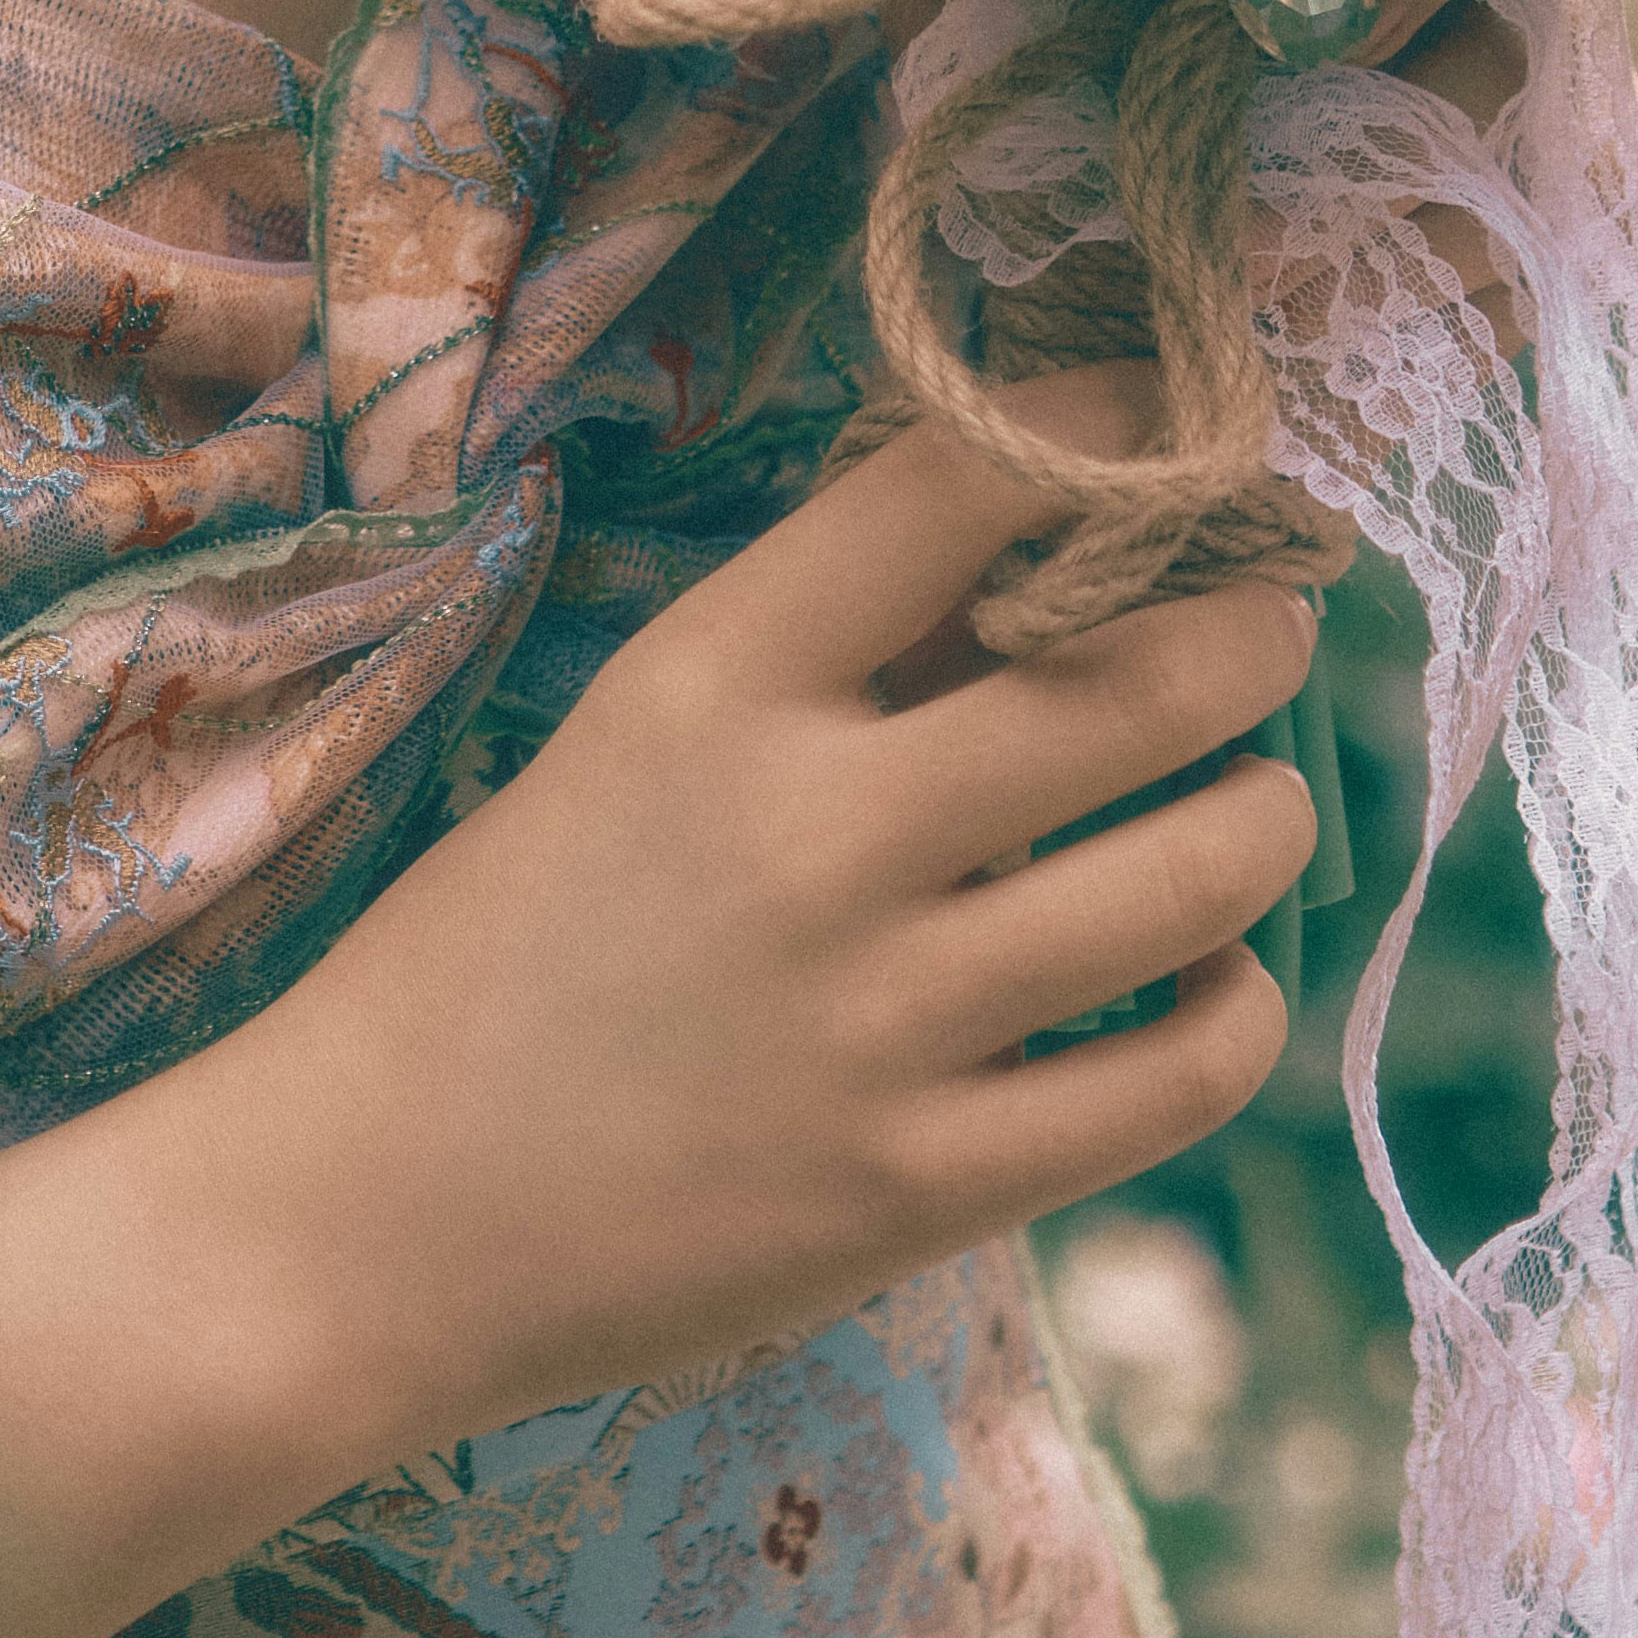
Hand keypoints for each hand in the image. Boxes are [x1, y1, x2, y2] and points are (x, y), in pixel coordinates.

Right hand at [225, 371, 1314, 1452]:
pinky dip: (1234, 1006)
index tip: (1169, 424)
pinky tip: (1207, 978)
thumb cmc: (501, 944)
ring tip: (1255, 797)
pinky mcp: (922, 1189)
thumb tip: (1047, 554)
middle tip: (1267, 619)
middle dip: (1255, 624)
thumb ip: (831, 658)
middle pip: (1143, 674)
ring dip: (1268, 811)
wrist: (369, 1212)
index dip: (1109, 426)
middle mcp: (813, 829)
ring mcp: (879, 1020)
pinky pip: (1181, 1077)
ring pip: (1202, 871)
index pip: (961, 484)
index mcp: (716, 681)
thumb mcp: (636, 737)